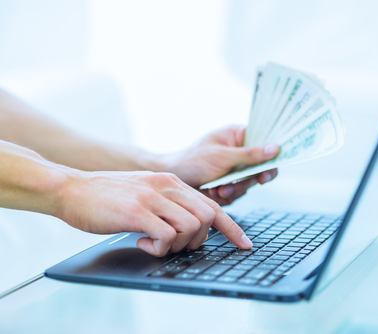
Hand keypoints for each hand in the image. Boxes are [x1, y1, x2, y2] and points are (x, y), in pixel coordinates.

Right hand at [57, 170, 251, 256]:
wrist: (71, 189)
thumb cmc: (108, 197)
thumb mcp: (147, 194)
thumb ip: (170, 206)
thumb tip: (192, 230)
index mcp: (172, 182)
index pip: (212, 205)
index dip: (232, 228)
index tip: (244, 244)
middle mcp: (167, 186)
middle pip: (206, 218)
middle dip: (198, 240)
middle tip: (175, 245)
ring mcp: (152, 197)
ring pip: (191, 227)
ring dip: (177, 245)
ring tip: (154, 244)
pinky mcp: (136, 211)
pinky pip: (165, 236)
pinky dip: (158, 248)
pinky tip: (141, 243)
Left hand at [163, 125, 278, 204]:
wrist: (171, 183)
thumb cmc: (191, 160)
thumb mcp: (222, 156)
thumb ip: (250, 155)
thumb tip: (276, 148)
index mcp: (238, 136)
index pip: (264, 141)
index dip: (273, 153)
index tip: (274, 163)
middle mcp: (239, 152)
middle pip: (261, 165)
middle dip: (252, 176)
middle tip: (258, 179)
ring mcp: (234, 170)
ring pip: (250, 183)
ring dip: (237, 187)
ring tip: (221, 187)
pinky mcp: (229, 186)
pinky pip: (239, 193)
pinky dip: (228, 195)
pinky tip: (215, 191)